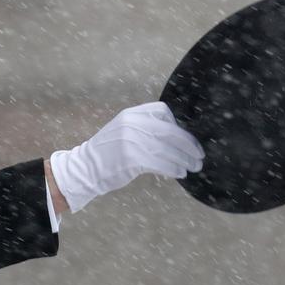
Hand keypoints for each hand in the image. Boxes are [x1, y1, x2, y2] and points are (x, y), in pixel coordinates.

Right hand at [49, 102, 204, 212]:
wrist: (84, 169)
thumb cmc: (106, 154)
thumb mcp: (122, 131)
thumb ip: (143, 129)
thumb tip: (174, 138)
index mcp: (131, 114)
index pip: (163, 111)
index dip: (178, 124)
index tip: (186, 137)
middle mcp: (132, 124)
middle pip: (171, 131)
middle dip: (188, 144)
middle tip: (199, 155)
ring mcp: (132, 140)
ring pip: (168, 149)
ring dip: (185, 159)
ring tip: (194, 167)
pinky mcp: (133, 158)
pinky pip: (161, 163)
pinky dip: (174, 168)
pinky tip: (179, 173)